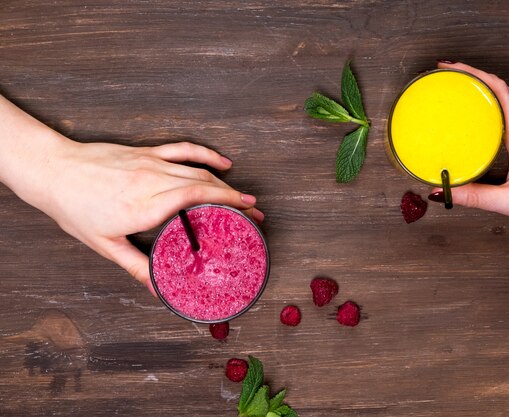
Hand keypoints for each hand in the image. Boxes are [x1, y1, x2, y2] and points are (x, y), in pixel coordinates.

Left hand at [44, 140, 263, 293]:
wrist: (54, 171)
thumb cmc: (75, 207)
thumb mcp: (105, 244)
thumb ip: (136, 266)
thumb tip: (157, 289)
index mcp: (146, 206)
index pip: (198, 199)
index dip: (228, 205)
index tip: (247, 216)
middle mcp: (153, 181)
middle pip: (206, 185)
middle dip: (235, 199)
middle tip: (255, 213)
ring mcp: (152, 163)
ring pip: (199, 170)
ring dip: (226, 182)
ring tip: (244, 196)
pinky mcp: (147, 153)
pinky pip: (184, 150)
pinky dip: (207, 154)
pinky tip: (223, 161)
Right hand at [430, 61, 508, 266]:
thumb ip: (474, 196)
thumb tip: (445, 191)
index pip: (499, 91)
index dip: (473, 74)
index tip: (451, 69)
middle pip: (502, 88)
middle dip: (473, 76)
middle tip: (448, 75)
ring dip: (484, 88)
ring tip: (460, 89)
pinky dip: (494, 104)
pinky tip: (481, 113)